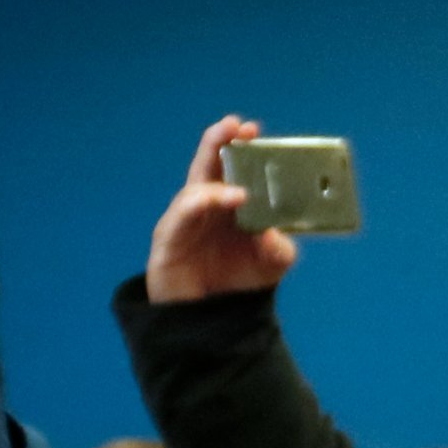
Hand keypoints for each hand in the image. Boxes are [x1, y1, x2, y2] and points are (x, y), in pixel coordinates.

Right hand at [145, 115, 302, 304]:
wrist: (211, 322)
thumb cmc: (237, 282)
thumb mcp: (271, 264)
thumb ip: (279, 247)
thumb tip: (273, 231)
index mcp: (228, 203)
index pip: (230, 166)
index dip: (238, 144)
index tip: (252, 129)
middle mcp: (204, 206)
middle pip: (206, 165)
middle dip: (218, 142)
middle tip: (235, 126)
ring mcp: (184, 220)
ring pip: (195, 189)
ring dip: (217, 185)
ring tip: (242, 193)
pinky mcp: (168, 240)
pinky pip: (181, 216)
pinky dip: (201, 204)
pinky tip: (221, 203)